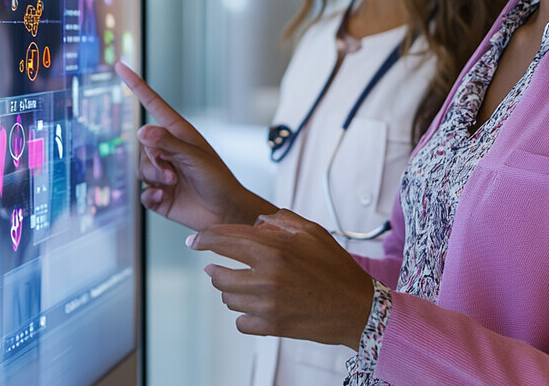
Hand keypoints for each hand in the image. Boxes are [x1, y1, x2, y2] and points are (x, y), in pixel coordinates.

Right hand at [116, 62, 274, 229]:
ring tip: (173, 184)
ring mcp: (162, 172)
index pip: (153, 104)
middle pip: (143, 145)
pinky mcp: (158, 194)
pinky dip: (151, 196)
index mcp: (179, 133)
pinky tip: (164, 198)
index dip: (136, 86)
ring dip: (155, 177)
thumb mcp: (194, 157)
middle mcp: (168, 150)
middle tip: (173, 173)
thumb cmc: (218, 180)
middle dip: (154, 160)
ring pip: (141, 168)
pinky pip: (142, 192)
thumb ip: (168, 144)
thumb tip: (142, 130)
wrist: (224, 212)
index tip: (121, 66)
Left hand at [191, 209, 374, 348]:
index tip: (193, 241)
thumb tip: (256, 222)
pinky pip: (240, 321)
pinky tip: (256, 305)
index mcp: (274, 249)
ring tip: (246, 284)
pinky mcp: (271, 326)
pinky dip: (243, 313)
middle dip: (215, 269)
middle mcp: (266, 276)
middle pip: (218, 274)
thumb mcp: (312, 231)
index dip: (204, 239)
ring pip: (228, 298)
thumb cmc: (335, 266)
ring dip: (231, 289)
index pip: (225, 240)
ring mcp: (267, 305)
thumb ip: (281, 221)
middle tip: (218, 267)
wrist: (355, 308)